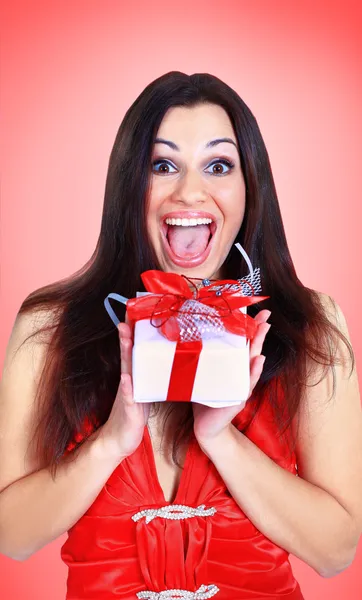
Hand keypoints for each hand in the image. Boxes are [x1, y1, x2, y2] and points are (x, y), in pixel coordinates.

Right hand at [94, 315, 149, 460]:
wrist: (118, 440)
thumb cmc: (133, 414)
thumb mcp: (144, 391)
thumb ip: (151, 375)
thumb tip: (163, 359)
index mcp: (134, 376)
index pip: (133, 350)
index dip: (133, 332)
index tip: (134, 311)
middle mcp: (128, 382)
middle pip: (127, 354)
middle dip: (127, 335)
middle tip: (126, 316)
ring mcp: (126, 395)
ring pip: (126, 370)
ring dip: (125, 353)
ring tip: (125, 336)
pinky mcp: (129, 411)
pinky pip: (128, 397)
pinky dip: (126, 387)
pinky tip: (126, 378)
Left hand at [192, 309, 271, 444]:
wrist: (206, 427)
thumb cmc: (205, 400)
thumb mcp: (204, 375)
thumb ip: (204, 359)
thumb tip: (193, 335)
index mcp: (233, 367)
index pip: (243, 344)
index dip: (251, 328)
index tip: (257, 312)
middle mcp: (240, 374)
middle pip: (253, 350)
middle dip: (260, 332)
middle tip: (266, 316)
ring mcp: (241, 386)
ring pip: (252, 364)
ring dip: (258, 346)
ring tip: (264, 330)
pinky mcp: (238, 399)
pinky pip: (247, 383)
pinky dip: (253, 372)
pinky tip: (258, 360)